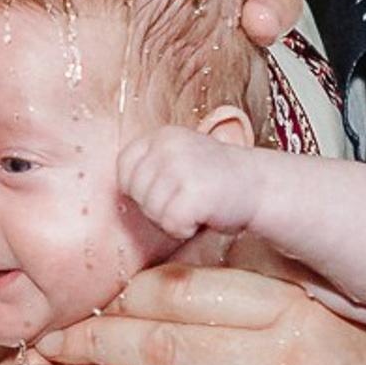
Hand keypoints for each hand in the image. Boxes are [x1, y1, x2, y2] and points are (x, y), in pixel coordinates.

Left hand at [117, 123, 256, 246]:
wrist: (259, 186)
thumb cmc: (215, 181)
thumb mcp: (177, 159)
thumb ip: (148, 167)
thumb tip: (105, 191)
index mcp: (161, 135)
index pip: (124, 167)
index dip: (141, 188)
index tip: (168, 189)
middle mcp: (169, 145)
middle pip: (136, 192)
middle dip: (157, 206)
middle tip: (187, 199)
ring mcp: (181, 166)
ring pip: (153, 211)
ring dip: (173, 219)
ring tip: (197, 205)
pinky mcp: (194, 191)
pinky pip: (172, 223)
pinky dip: (186, 228)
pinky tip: (203, 215)